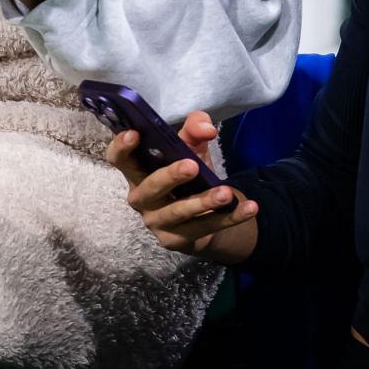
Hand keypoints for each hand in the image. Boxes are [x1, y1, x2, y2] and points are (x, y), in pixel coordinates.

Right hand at [106, 110, 257, 263]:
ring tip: (226, 193)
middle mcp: (142, 198)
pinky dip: (230, 218)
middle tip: (191, 165)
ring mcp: (158, 222)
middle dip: (170, 176)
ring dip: (204, 202)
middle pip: (149, 189)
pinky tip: (249, 208)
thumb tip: (207, 127)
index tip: (134, 134)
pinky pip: (206, 228)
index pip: (119, 160)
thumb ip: (194, 130)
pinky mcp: (177, 240)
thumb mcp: (191, 149)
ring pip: (179, 212)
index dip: (121, 148)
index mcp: (138, 171)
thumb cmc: (188, 176)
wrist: (204, 216)